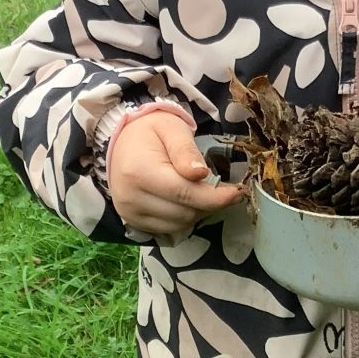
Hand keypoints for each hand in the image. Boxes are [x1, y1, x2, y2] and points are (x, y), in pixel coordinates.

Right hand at [107, 113, 241, 235]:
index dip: (215, 197)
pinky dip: (184, 218)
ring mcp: (130, 213)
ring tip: (200, 190)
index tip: (237, 191)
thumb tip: (201, 174)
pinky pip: (169, 229)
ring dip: (198, 212)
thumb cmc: (150, 131)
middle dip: (209, 203)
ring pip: (180, 224)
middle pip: (185, 212)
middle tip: (220, 187)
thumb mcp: (171, 128)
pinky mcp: (133, 222)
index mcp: (139, 171)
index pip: (185, 193)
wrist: (121, 141)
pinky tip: (186, 200)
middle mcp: (130, 197)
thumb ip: (186, 150)